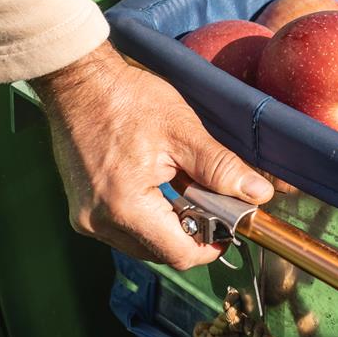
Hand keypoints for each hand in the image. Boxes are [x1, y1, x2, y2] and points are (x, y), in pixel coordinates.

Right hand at [31, 42, 273, 268]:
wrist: (78, 82)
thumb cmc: (127, 100)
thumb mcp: (183, 132)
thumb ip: (222, 169)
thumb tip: (258, 194)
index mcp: (125, 207)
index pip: (178, 254)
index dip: (211, 247)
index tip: (229, 230)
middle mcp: (100, 222)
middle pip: (160, 253)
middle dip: (192, 235)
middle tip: (211, 204)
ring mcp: (86, 217)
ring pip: (142, 244)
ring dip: (169, 228)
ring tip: (185, 191)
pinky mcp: (82, 209)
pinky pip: (124, 230)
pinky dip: (148, 219)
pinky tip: (161, 190)